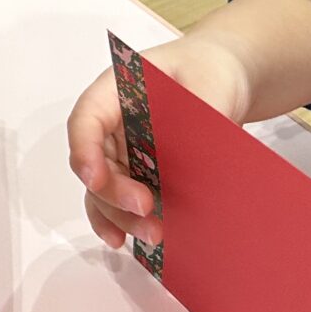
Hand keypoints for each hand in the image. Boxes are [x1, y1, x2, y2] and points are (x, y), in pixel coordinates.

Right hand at [67, 33, 253, 250]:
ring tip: (153, 236)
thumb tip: (195, 167)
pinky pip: (118, 198)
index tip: (95, 179)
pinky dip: (118, 220)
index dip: (85, 150)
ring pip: (103, 188)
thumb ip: (199, 121)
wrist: (226, 77)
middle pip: (94, 162)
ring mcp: (121, 150)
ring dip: (119, 215)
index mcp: (115, 91)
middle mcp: (109, 124)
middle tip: (146, 210)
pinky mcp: (138, 171)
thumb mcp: (210, 86)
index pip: (87, 119)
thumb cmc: (210, 70)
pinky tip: (123, 241)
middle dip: (112, 193)